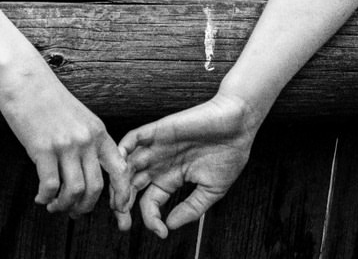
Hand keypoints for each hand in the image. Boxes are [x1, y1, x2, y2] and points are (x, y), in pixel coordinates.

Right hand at [0, 63, 130, 220]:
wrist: (24, 77)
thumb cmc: (47, 97)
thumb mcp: (78, 116)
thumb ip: (85, 140)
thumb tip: (84, 170)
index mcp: (98, 132)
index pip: (120, 169)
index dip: (121, 193)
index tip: (117, 209)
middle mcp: (86, 140)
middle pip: (95, 187)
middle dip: (85, 207)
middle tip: (74, 213)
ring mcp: (65, 144)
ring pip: (74, 190)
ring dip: (63, 205)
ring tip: (54, 207)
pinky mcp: (43, 148)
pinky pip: (49, 185)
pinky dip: (45, 197)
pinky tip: (40, 198)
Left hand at [118, 93, 261, 237]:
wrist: (238, 125)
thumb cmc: (229, 154)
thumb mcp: (212, 190)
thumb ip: (191, 208)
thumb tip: (171, 226)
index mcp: (170, 179)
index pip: (150, 202)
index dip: (151, 219)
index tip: (161, 232)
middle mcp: (159, 164)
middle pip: (131, 186)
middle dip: (122, 205)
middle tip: (122, 221)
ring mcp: (156, 148)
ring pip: (126, 166)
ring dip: (119, 183)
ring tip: (120, 201)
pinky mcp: (157, 131)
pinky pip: (133, 139)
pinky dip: (123, 151)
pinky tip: (121, 167)